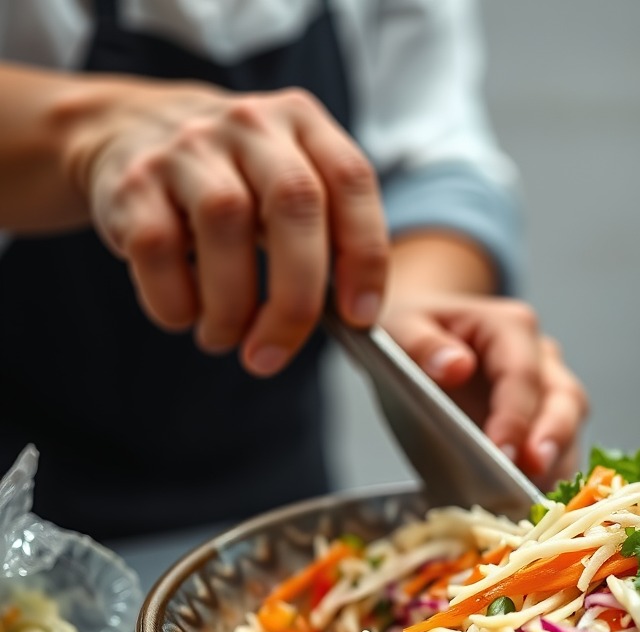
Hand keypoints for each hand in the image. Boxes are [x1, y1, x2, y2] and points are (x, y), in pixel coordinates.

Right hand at [70, 80, 387, 375]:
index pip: (351, 181)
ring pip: (226, 223)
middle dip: (295, 297)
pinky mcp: (132, 180)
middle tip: (277, 353)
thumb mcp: (290, 188)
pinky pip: (158, 248)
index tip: (359, 317)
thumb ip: (328, 239)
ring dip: (230, 306)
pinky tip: (184, 315)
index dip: (365, 255)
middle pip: (294, 203)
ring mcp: (188, 146)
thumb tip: (352, 322)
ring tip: (226, 336)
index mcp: (303, 124)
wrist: (129, 131)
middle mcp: (250, 124)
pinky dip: (176, 301)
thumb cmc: (236, 183)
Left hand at [381, 295, 587, 488]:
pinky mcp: (543, 424)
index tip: (499, 450)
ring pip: (570, 426)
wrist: (421, 343)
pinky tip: (525, 503)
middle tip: (532, 472)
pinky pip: (558, 452)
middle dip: (553, 439)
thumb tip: (454, 366)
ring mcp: (548, 391)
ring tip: (534, 497)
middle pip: (565, 399)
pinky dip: (547, 478)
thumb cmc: (413, 333)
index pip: (522, 373)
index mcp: (509, 328)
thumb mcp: (399, 327)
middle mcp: (540, 358)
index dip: (515, 415)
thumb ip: (420, 343)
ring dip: (556, 464)